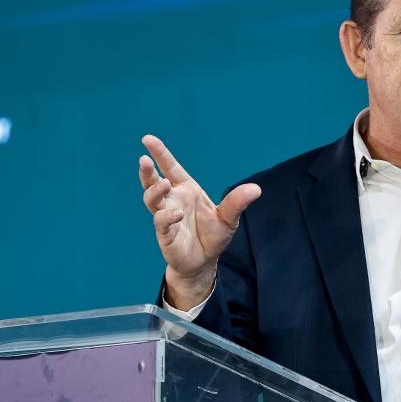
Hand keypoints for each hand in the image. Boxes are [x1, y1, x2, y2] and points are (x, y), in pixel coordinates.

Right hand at [139, 135, 260, 308]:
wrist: (205, 262)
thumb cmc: (213, 236)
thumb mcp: (228, 218)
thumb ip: (237, 203)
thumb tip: (256, 189)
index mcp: (186, 190)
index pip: (171, 167)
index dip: (160, 153)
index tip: (147, 139)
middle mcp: (173, 200)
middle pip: (154, 181)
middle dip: (148, 170)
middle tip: (144, 159)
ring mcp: (166, 216)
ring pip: (152, 199)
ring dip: (155, 190)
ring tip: (164, 183)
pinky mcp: (165, 234)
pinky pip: (161, 222)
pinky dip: (166, 216)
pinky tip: (175, 214)